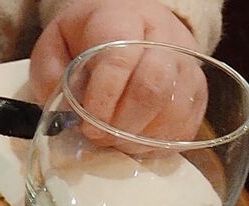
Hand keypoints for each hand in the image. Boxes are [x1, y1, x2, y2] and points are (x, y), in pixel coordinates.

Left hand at [31, 0, 206, 140]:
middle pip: (154, 85)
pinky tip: (139, 144)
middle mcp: (161, 34)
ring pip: (177, 105)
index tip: (87, 125)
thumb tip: (69, 111)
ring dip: (143, 136)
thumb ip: (51, 75)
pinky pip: (190, 119)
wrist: (124, 23)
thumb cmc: (83, 40)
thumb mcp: (54, 47)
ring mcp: (185, 59)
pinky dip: (163, 142)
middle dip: (123, 123)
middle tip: (101, 138)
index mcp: (120, 18)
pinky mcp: (197, 84)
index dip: (103, 99)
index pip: (120, 59)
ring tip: (118, 142)